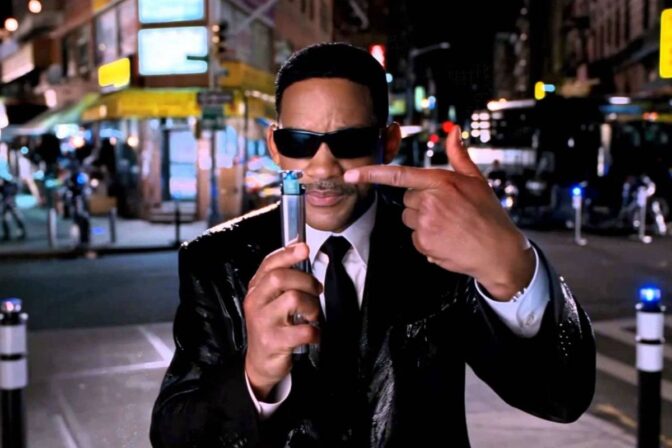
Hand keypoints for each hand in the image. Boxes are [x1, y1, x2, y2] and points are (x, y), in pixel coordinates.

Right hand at [243, 243, 321, 399]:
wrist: (260, 363)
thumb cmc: (271, 326)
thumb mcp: (271, 300)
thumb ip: (283, 276)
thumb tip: (299, 247)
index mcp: (256, 289)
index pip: (269, 264)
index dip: (287, 254)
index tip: (304, 248)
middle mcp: (256, 303)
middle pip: (280, 278)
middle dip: (306, 281)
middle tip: (316, 291)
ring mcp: (262, 322)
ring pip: (293, 299)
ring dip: (312, 306)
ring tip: (313, 316)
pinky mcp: (273, 341)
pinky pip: (302, 330)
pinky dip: (314, 332)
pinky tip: (313, 334)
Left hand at [344, 127, 534, 300]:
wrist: (498, 252)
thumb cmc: (488, 215)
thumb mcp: (476, 180)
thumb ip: (459, 155)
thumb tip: (453, 131)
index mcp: (441, 182)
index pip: (398, 175)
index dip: (371, 174)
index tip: (350, 175)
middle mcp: (430, 201)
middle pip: (406, 200)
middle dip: (421, 204)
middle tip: (446, 211)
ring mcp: (426, 223)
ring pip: (409, 219)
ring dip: (423, 223)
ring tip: (448, 226)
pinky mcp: (424, 243)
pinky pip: (414, 238)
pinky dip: (426, 240)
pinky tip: (446, 239)